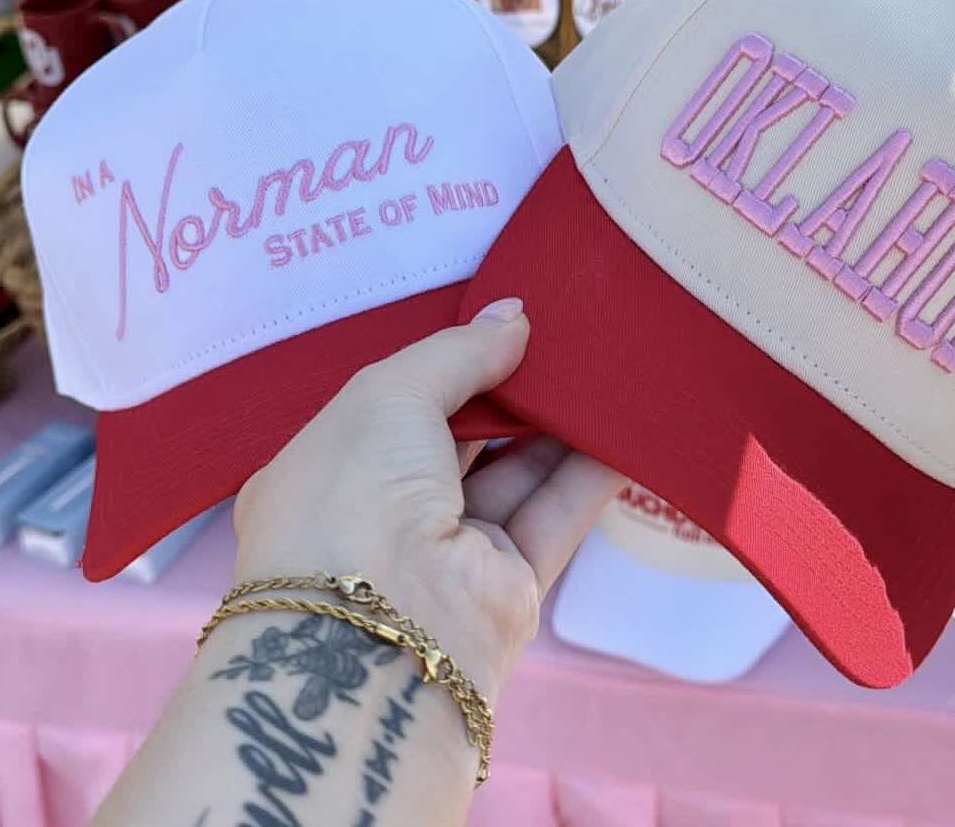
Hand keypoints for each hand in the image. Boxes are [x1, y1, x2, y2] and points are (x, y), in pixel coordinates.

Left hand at [231, 299, 625, 699]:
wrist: (374, 638)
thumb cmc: (352, 492)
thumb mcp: (387, 393)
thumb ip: (456, 353)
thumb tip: (513, 317)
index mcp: (329, 469)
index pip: (395, 405)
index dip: (448, 363)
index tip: (503, 325)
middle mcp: (383, 515)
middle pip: (461, 438)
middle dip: (510, 389)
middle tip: (565, 338)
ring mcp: (446, 554)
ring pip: (515, 473)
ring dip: (559, 424)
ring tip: (604, 368)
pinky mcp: (508, 587)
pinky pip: (554, 513)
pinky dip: (591, 471)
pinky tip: (624, 426)